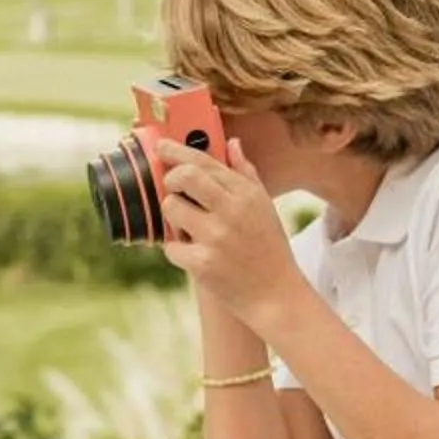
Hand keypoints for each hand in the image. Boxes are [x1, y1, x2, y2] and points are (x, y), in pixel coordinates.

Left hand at [153, 136, 300, 331]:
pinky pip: (171, 245)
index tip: (162, 146)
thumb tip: (232, 143)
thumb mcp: (265, 206)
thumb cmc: (269, 248)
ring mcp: (216, 237)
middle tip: (171, 188)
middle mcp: (232, 211)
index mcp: (246, 194)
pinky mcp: (202, 264)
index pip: (205, 162)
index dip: (178, 151)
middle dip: (170, 179)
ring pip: (171, 208)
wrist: (276, 295)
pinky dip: (178, 250)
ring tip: (189, 228)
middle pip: (184, 177)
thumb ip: (246, 173)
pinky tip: (194, 255)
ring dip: (173, 217)